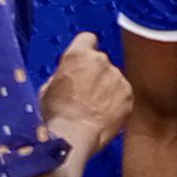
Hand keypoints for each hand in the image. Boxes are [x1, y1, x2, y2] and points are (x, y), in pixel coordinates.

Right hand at [40, 33, 132, 155]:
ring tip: (94, 108)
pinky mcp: (128, 95)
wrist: (72, 138)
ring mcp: (117, 77)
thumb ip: (64, 74)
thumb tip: (70, 75)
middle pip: (101, 62)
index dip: (85, 49)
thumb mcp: (48, 88)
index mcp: (78, 55)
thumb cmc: (56, 116)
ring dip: (107, 89)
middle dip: (96, 74)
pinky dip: (117, 102)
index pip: (87, 39)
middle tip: (86, 94)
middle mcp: (101, 61)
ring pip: (113, 79)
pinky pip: (123, 95)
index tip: (84, 60)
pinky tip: (104, 115)